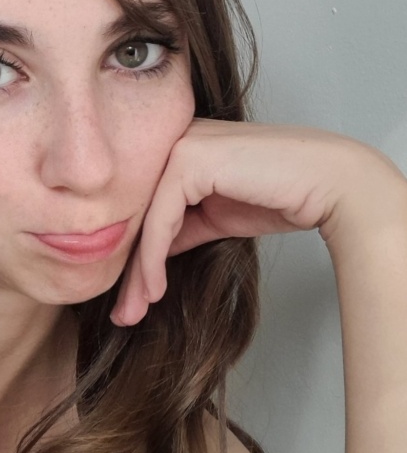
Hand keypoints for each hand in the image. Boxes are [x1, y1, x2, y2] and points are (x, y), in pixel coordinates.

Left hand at [111, 118, 406, 325]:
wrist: (330, 183)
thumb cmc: (279, 195)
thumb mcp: (213, 216)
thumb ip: (178, 225)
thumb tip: (146, 254)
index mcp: (175, 144)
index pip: (143, 206)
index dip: (134, 254)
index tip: (130, 298)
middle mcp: (171, 138)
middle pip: (138, 213)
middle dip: (129, 269)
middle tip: (123, 314)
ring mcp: (178, 144)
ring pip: (144, 219)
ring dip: (138, 273)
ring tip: (133, 312)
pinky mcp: (188, 159)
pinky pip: (160, 219)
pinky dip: (153, 259)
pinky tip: (155, 290)